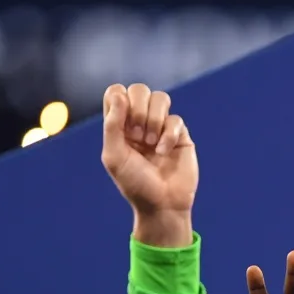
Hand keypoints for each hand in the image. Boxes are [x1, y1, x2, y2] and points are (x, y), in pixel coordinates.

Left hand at [100, 84, 195, 245]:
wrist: (162, 205)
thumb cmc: (135, 184)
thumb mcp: (114, 156)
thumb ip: (112, 125)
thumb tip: (119, 94)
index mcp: (119, 124)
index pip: (116, 92)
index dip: (120, 100)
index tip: (122, 125)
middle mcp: (140, 122)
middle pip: (139, 89)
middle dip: (139, 109)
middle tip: (138, 135)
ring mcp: (162, 127)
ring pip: (161, 98)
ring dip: (154, 119)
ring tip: (151, 143)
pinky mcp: (181, 136)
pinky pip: (176, 120)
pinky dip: (168, 135)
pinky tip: (164, 152)